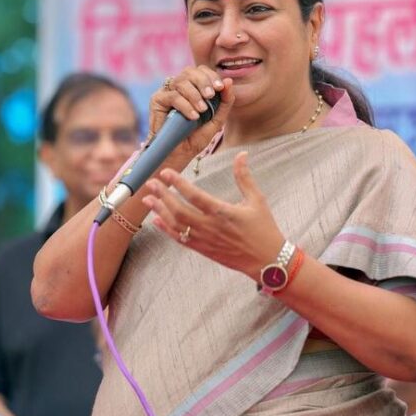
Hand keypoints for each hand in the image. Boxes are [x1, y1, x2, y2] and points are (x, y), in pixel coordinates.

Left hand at [141, 152, 284, 279]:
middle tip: (151, 183)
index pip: (195, 196)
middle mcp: (210, 227)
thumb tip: (242, 154)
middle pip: (179, 210)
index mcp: (223, 212)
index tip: (166, 172)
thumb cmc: (264, 229)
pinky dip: (167, 229)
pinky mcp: (203, 250)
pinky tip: (156, 220)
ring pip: (176, 225)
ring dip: (160, 211)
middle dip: (163, 195)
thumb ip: (244, 177)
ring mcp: (205, 240)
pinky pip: (180, 239)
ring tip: (148, 199)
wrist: (267, 261)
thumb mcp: (257, 200)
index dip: (178, 183)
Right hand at [150, 66, 233, 164]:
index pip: (201, 71)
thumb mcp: (216, 120)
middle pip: (190, 71)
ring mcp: (167, 92)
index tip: (220, 87)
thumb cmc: (195, 137)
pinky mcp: (157, 101)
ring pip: (181, 82)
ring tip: (202, 110)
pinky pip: (172, 96)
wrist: (179, 154)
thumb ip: (225, 101)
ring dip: (194, 95)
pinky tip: (193, 117)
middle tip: (210, 95)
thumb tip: (229, 80)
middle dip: (203, 81)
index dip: (211, 75)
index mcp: (192, 87)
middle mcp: (178, 86)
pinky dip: (185, 106)